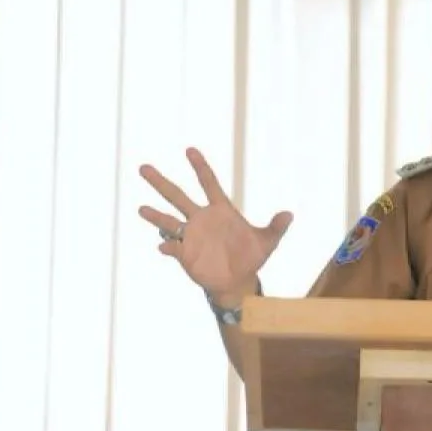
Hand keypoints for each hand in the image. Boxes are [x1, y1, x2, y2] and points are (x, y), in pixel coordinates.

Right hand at [138, 147, 291, 302]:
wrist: (238, 280)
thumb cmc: (252, 257)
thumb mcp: (267, 242)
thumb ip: (276, 227)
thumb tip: (290, 214)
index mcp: (221, 210)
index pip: (209, 183)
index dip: (200, 167)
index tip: (190, 150)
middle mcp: (201, 219)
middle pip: (178, 196)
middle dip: (161, 182)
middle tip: (143, 167)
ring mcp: (191, 236)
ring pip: (168, 221)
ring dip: (155, 215)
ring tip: (141, 209)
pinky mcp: (184, 254)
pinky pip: (173, 247)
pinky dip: (168, 246)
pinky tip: (164, 247)